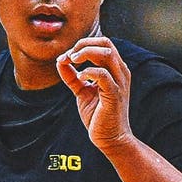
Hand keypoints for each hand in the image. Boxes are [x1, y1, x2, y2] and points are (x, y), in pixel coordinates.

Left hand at [56, 36, 132, 152]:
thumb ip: (72, 77)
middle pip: (106, 43)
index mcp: (115, 69)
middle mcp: (120, 72)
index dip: (82, 45)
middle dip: (83, 44)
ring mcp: (119, 82)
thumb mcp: (82, 92)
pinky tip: (80, 78)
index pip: (102, 43)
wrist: (110, 139)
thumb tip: (60, 61)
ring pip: (106, 53)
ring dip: (86, 53)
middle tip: (69, 56)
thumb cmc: (98, 115)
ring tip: (73, 61)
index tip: (67, 57)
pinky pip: (103, 75)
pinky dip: (88, 72)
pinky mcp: (114, 95)